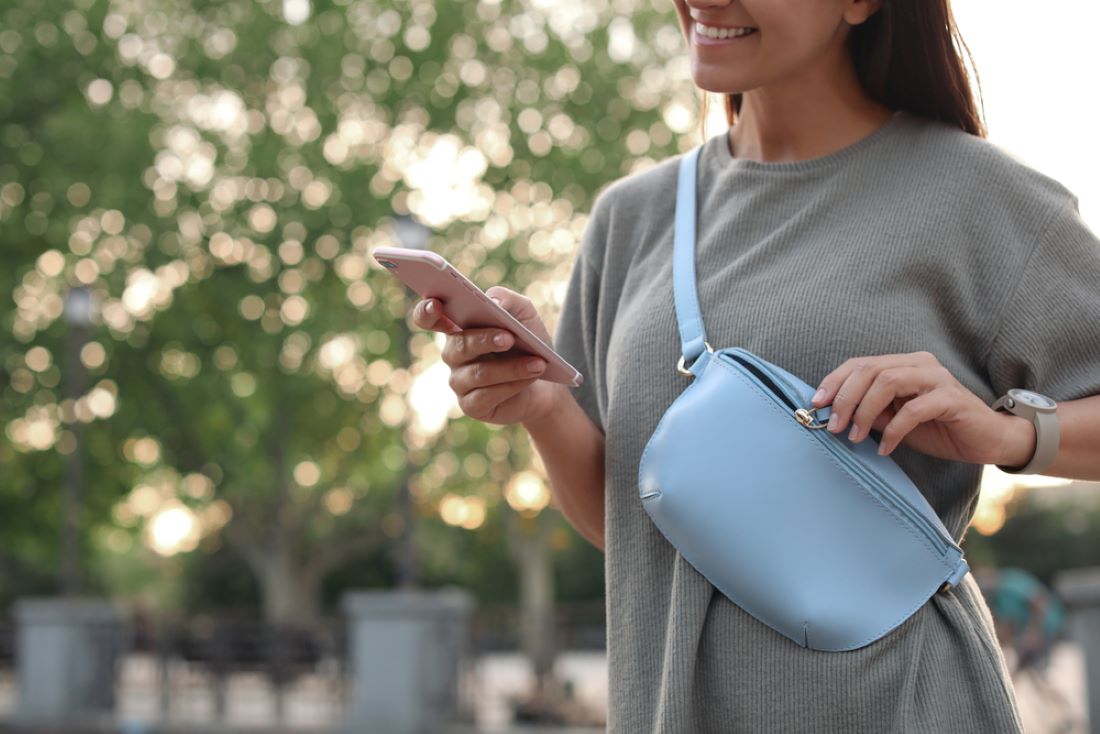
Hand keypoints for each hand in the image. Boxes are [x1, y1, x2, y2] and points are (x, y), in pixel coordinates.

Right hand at [411, 287, 566, 425]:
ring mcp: (459, 381)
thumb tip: (493, 301)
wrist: (545, 378)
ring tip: (537, 362)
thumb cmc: (527, 341)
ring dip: (511, 367)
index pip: (428, 318)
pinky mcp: (471, 405)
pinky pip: (487, 396)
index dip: (426, 311)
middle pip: (459, 345)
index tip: (436, 304)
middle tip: (509, 337)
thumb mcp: (523, 313)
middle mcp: (452, 354)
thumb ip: (507, 300)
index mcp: (457, 327)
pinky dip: (512, 385)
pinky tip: (531, 377)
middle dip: (485, 340)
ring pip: (478, 373)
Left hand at [810, 351, 1034, 465]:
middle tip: (834, 426)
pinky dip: (894, 430)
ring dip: (865, 411)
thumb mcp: (894, 420)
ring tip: (856, 436)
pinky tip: (885, 448)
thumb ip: (869, 412)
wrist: (986, 440)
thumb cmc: (937, 428)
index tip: (816, 404)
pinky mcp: (951, 398)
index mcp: (903, 363)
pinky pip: (913, 409)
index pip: (860, 363)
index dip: (835, 381)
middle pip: (870, 369)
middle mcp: (919, 364)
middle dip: (845, 398)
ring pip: (888, 382)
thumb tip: (834, 414)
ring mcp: (936, 378)